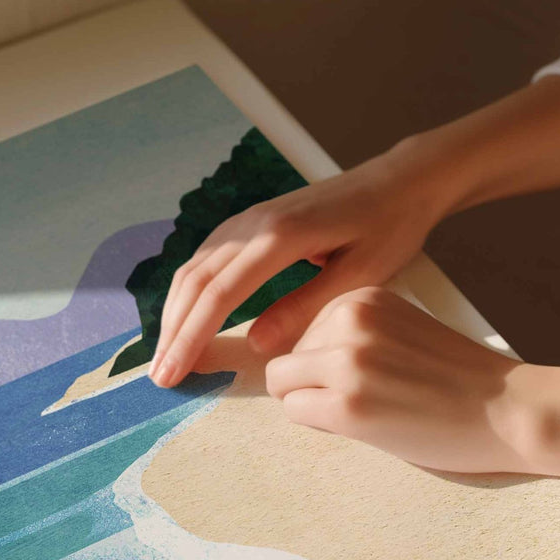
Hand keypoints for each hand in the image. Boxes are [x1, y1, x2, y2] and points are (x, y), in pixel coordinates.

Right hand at [149, 147, 452, 388]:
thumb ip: (305, 307)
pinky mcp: (254, 221)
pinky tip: (185, 315)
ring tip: (167, 354)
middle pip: (197, 282)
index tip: (175, 373)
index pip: (219, 294)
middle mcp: (255, 223)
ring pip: (196, 267)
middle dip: (174, 332)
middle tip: (161, 377)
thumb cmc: (388, 228)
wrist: (398, 182)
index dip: (192, 337)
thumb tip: (257, 344)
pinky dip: (190, 290)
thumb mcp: (358, 275)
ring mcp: (250, 218)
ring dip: (176, 312)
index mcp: (280, 237)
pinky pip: (209, 257)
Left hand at [264, 287, 539, 473]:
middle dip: (314, 382)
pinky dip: (321, 424)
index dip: (326, 362)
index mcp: (364, 296)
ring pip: (283, 384)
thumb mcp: (401, 333)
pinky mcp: (347, 405)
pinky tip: (368, 424)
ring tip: (368, 410)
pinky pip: (296, 412)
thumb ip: (353, 335)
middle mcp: (350, 319)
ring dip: (314, 403)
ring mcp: (346, 362)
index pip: (304, 328)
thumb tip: (289, 361)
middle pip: (288, 355)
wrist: (509, 409)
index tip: (370, 375)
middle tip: (370, 398)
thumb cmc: (459, 380)